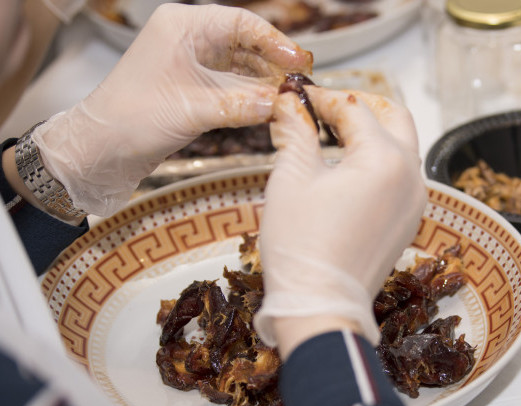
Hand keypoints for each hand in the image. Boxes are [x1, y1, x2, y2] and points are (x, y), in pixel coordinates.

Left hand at [33, 3, 311, 215]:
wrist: (100, 150)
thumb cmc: (132, 119)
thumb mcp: (194, 111)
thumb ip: (241, 105)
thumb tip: (280, 103)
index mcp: (183, 27)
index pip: (241, 23)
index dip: (275, 41)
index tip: (299, 60)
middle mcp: (188, 40)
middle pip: (245, 43)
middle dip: (274, 63)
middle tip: (302, 81)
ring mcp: (190, 64)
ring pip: (240, 66)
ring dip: (265, 82)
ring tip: (291, 97)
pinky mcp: (191, 88)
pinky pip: (231, 86)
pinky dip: (250, 97)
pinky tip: (270, 108)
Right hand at [254, 87, 426, 354]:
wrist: (321, 307)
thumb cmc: (302, 245)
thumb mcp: (291, 178)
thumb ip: (296, 132)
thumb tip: (290, 105)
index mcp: (385, 158)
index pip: (355, 108)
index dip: (323, 98)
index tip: (298, 97)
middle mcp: (411, 176)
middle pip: (394, 119)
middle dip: (361, 107)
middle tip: (325, 110)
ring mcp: (415, 202)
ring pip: (402, 149)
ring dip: (373, 135)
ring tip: (333, 138)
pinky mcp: (409, 223)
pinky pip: (401, 179)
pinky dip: (379, 164)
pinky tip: (347, 172)